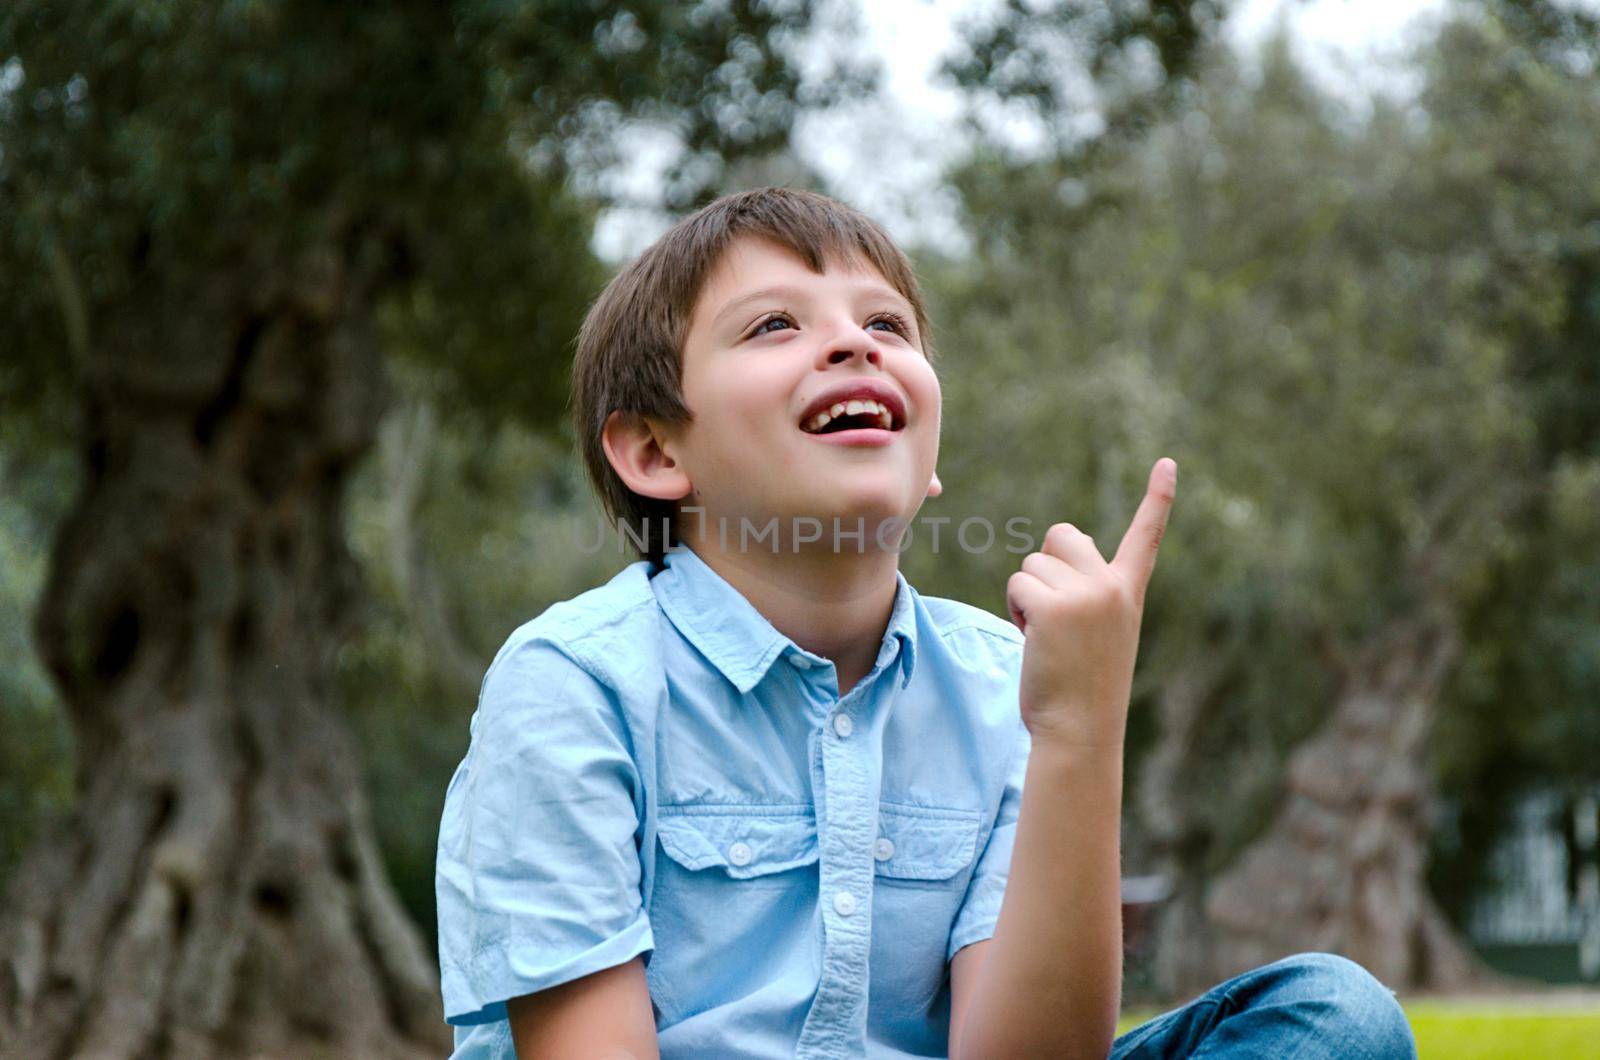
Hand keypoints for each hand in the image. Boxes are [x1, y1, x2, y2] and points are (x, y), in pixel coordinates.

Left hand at [1005, 458, 1175, 749]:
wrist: (1080, 731)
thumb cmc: (1081, 687)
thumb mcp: (1098, 633)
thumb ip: (1088, 591)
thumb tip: (1058, 549)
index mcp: (1128, 592)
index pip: (1146, 537)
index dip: (1158, 499)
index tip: (1167, 463)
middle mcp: (1112, 587)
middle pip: (1061, 535)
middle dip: (1046, 566)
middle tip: (1052, 614)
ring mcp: (1087, 595)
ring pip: (1032, 564)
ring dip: (1027, 596)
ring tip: (1046, 637)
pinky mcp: (1055, 607)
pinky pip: (1018, 584)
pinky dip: (1016, 609)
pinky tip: (1034, 640)